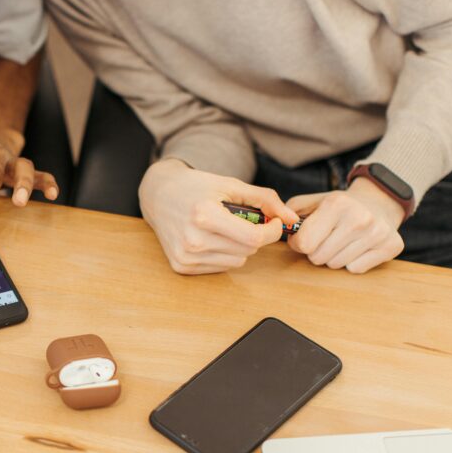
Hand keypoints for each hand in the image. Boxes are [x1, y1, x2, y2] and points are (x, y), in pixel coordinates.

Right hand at [138, 159, 298, 273]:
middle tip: (247, 221)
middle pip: (248, 250)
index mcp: (204, 215)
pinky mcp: (182, 267)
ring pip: (237, 261)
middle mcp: (193, 240)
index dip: (272, 231)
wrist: (159, 196)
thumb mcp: (231, 185)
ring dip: (240, 247)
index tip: (275, 222)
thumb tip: (292, 219)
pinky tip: (211, 239)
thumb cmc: (196, 187)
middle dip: (256, 237)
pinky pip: (221, 267)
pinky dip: (224, 254)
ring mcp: (186, 257)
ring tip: (225, 229)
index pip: (253, 237)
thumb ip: (265, 200)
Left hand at [285, 178, 404, 273]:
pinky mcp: (391, 246)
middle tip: (326, 238)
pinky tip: (357, 246)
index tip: (303, 238)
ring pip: (336, 265)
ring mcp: (377, 233)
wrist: (379, 202)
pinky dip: (352, 262)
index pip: (304, 243)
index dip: (298, 243)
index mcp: (337, 204)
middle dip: (316, 251)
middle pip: (318, 257)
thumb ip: (289, 212)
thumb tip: (277, 225)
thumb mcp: (313, 201)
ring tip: (342, 240)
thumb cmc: (339, 206)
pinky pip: (355, 269)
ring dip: (333, 257)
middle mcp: (359, 218)